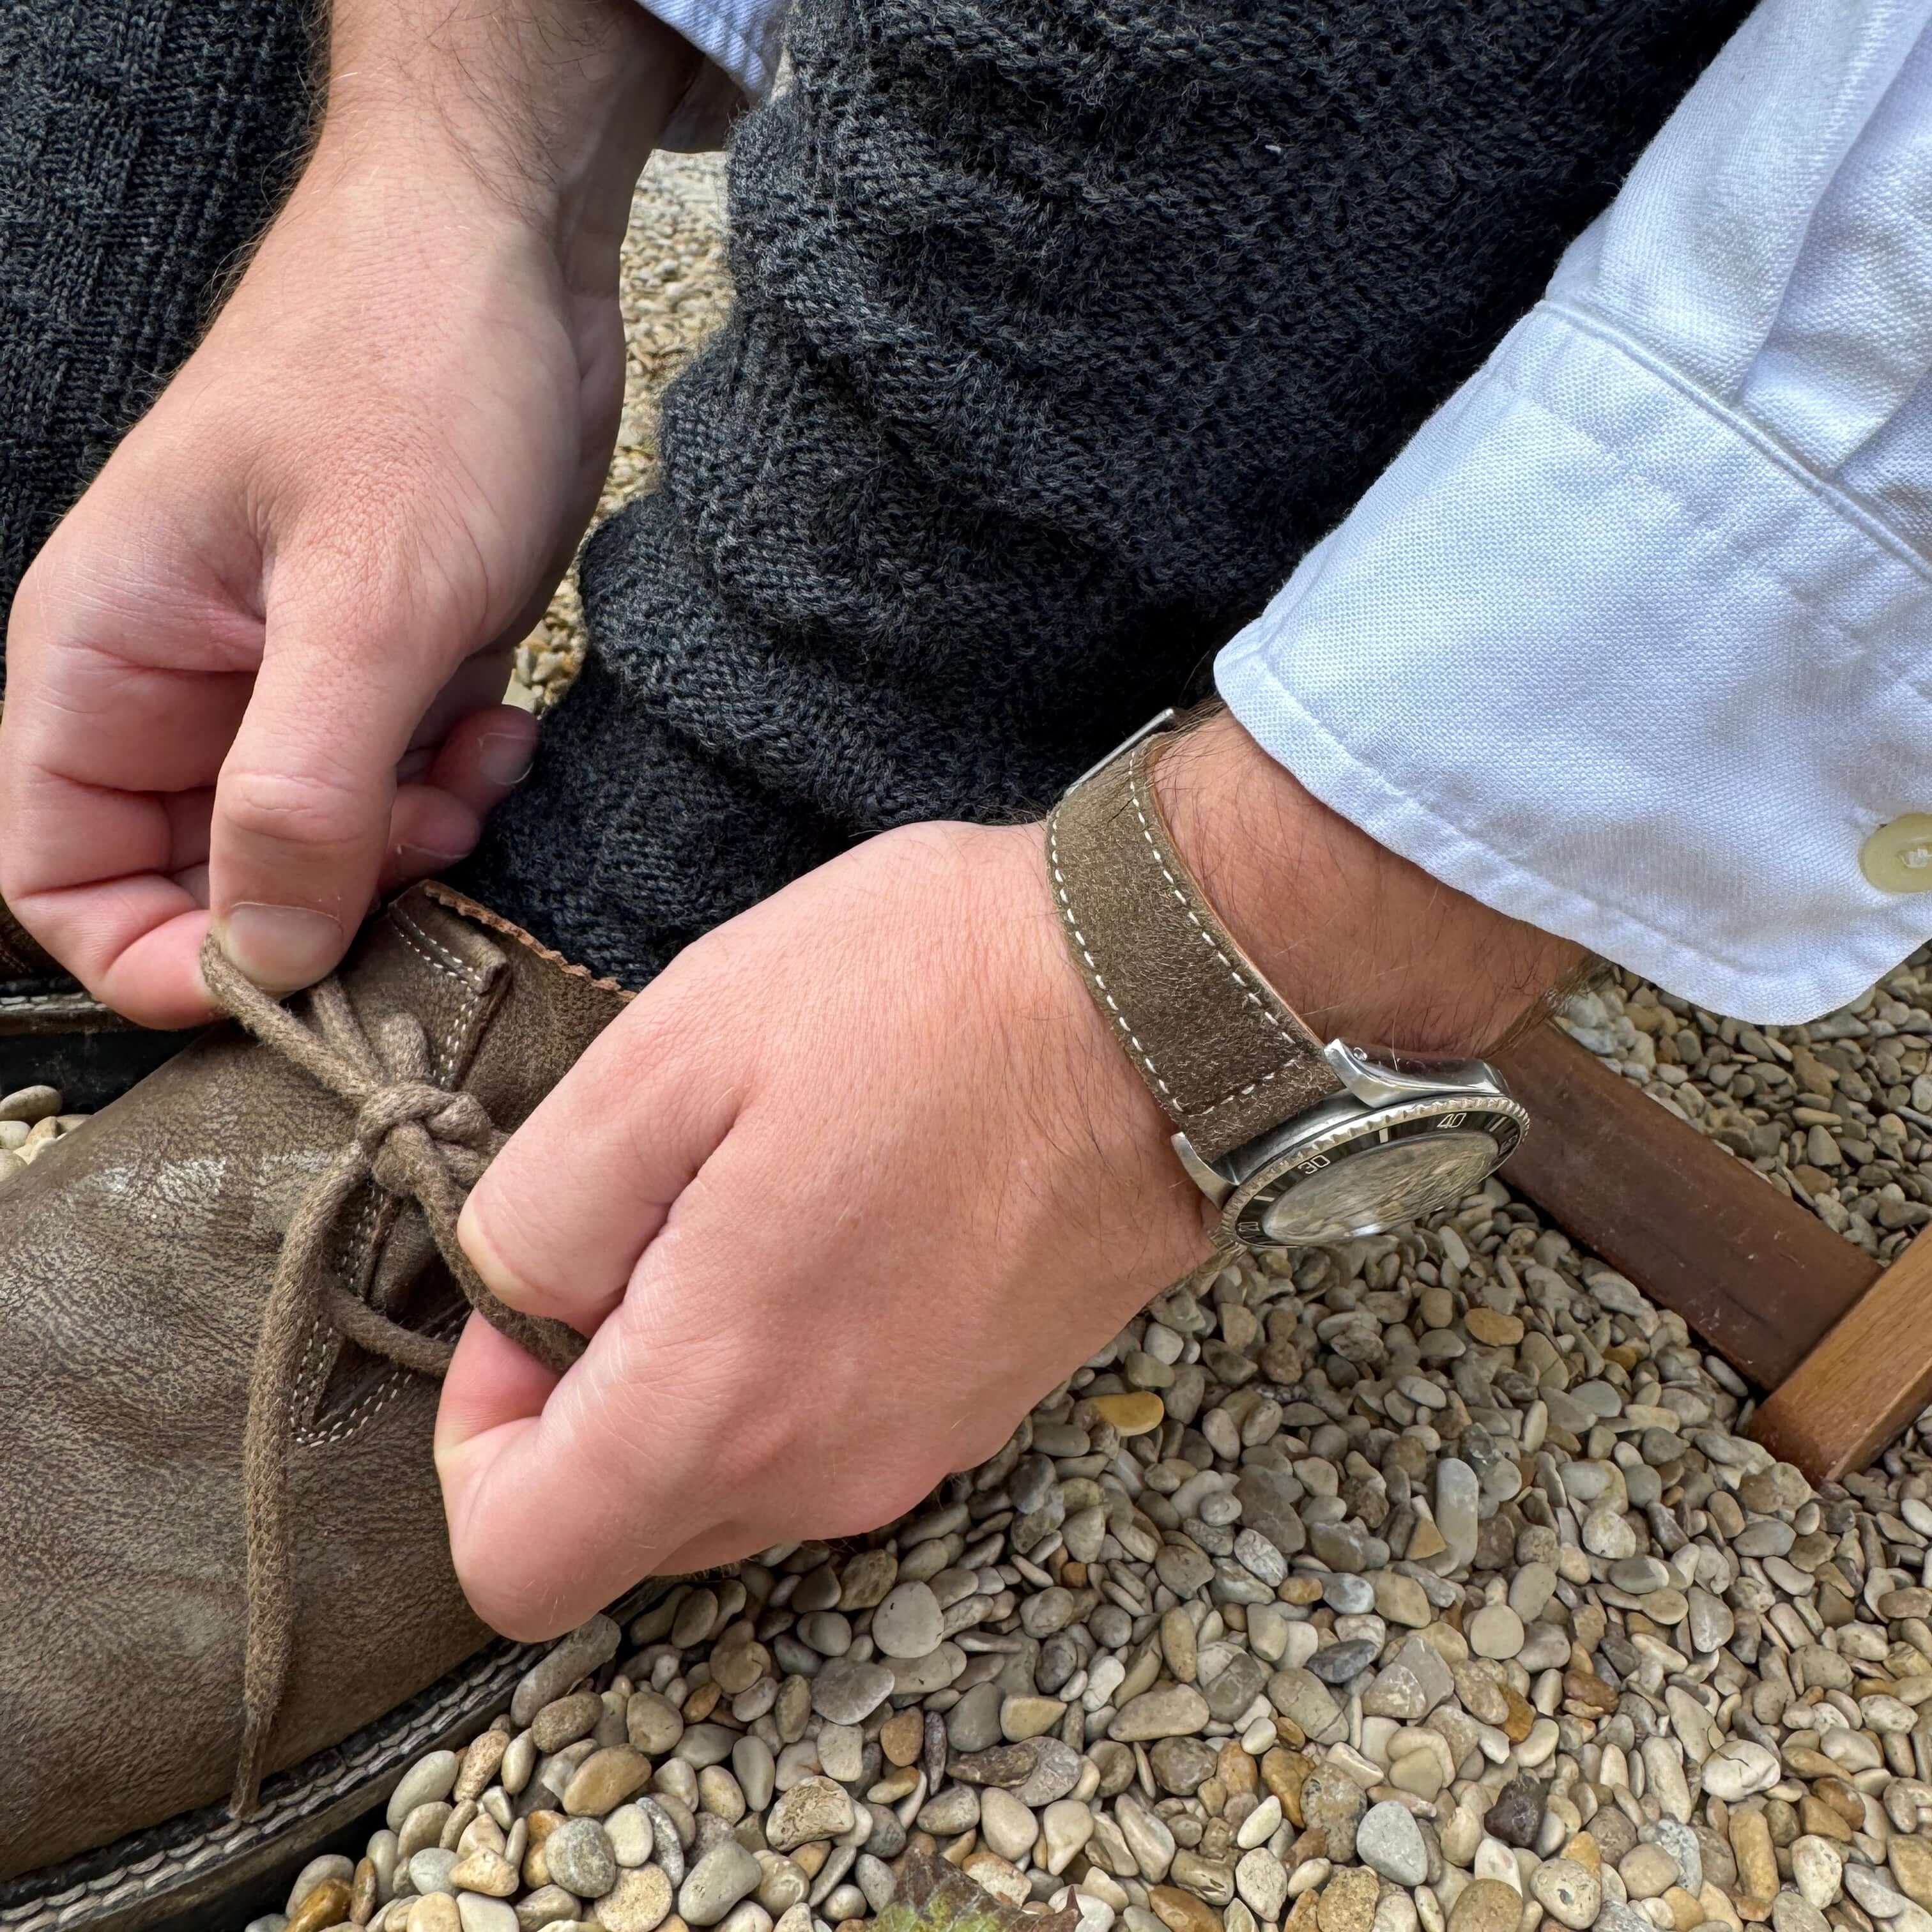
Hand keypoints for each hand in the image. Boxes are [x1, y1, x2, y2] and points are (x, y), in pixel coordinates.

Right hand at [0, 0, 694, 1026]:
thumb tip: (267, 952)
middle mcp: (172, 685)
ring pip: (312, 846)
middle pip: (202, 882)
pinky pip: (391, 789)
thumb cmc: (412, 377)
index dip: (159, 959)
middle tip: (422, 841)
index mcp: (101, 662)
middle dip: (320, 897)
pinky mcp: (369, 669)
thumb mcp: (364, 603)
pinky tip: (502, 729)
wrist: (504, 257)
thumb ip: (302, 791)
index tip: (291, 972)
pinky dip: (448, 789)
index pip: (60, 882)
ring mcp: (274, 679)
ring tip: (472, 768)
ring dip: (403, 844)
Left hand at [438, 712, 1578, 1639]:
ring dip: (698, 1371)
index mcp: (725, 1401)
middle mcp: (827, 1470)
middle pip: (632, 1523)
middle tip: (641, 1215)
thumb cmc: (925, 994)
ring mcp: (924, 1447)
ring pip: (738, 1479)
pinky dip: (797, 1358)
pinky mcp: (990, 1402)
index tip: (525, 1300)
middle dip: (590, 1396)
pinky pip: (838, 1431)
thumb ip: (542, 1208)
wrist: (1169, 993)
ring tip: (749, 1192)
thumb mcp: (675, 1047)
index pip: (520, 1561)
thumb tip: (511, 1302)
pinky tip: (841, 1207)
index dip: (476, 1439)